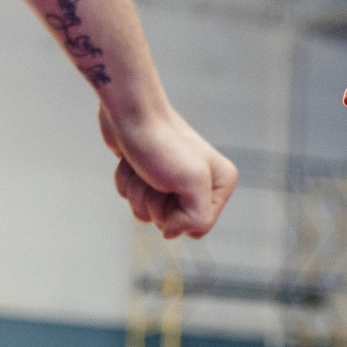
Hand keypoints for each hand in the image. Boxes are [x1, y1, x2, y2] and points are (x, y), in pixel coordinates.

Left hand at [100, 101, 236, 239]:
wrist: (130, 112)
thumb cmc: (162, 143)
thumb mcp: (192, 183)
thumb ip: (196, 218)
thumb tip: (171, 234)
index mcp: (220, 184)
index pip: (199, 227)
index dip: (179, 216)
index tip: (174, 190)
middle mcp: (200, 184)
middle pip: (169, 222)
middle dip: (154, 202)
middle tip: (156, 176)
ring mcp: (172, 180)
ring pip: (147, 212)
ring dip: (137, 191)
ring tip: (142, 167)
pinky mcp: (148, 174)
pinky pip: (132, 197)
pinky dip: (126, 181)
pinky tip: (130, 162)